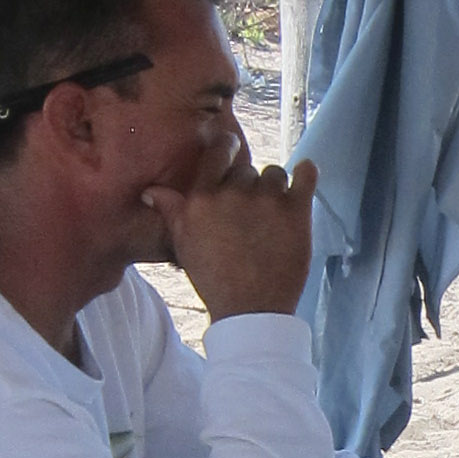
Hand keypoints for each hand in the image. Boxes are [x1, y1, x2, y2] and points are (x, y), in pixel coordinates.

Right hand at [144, 149, 317, 318]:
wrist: (251, 310)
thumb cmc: (214, 279)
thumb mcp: (184, 244)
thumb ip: (171, 210)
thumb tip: (152, 190)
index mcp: (203, 198)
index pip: (217, 153)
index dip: (226, 147)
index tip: (231, 148)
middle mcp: (234, 193)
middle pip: (247, 169)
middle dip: (248, 185)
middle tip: (249, 211)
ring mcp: (268, 200)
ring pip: (275, 173)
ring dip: (275, 187)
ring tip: (272, 211)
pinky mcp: (296, 212)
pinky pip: (306, 175)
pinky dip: (306, 174)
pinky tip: (304, 177)